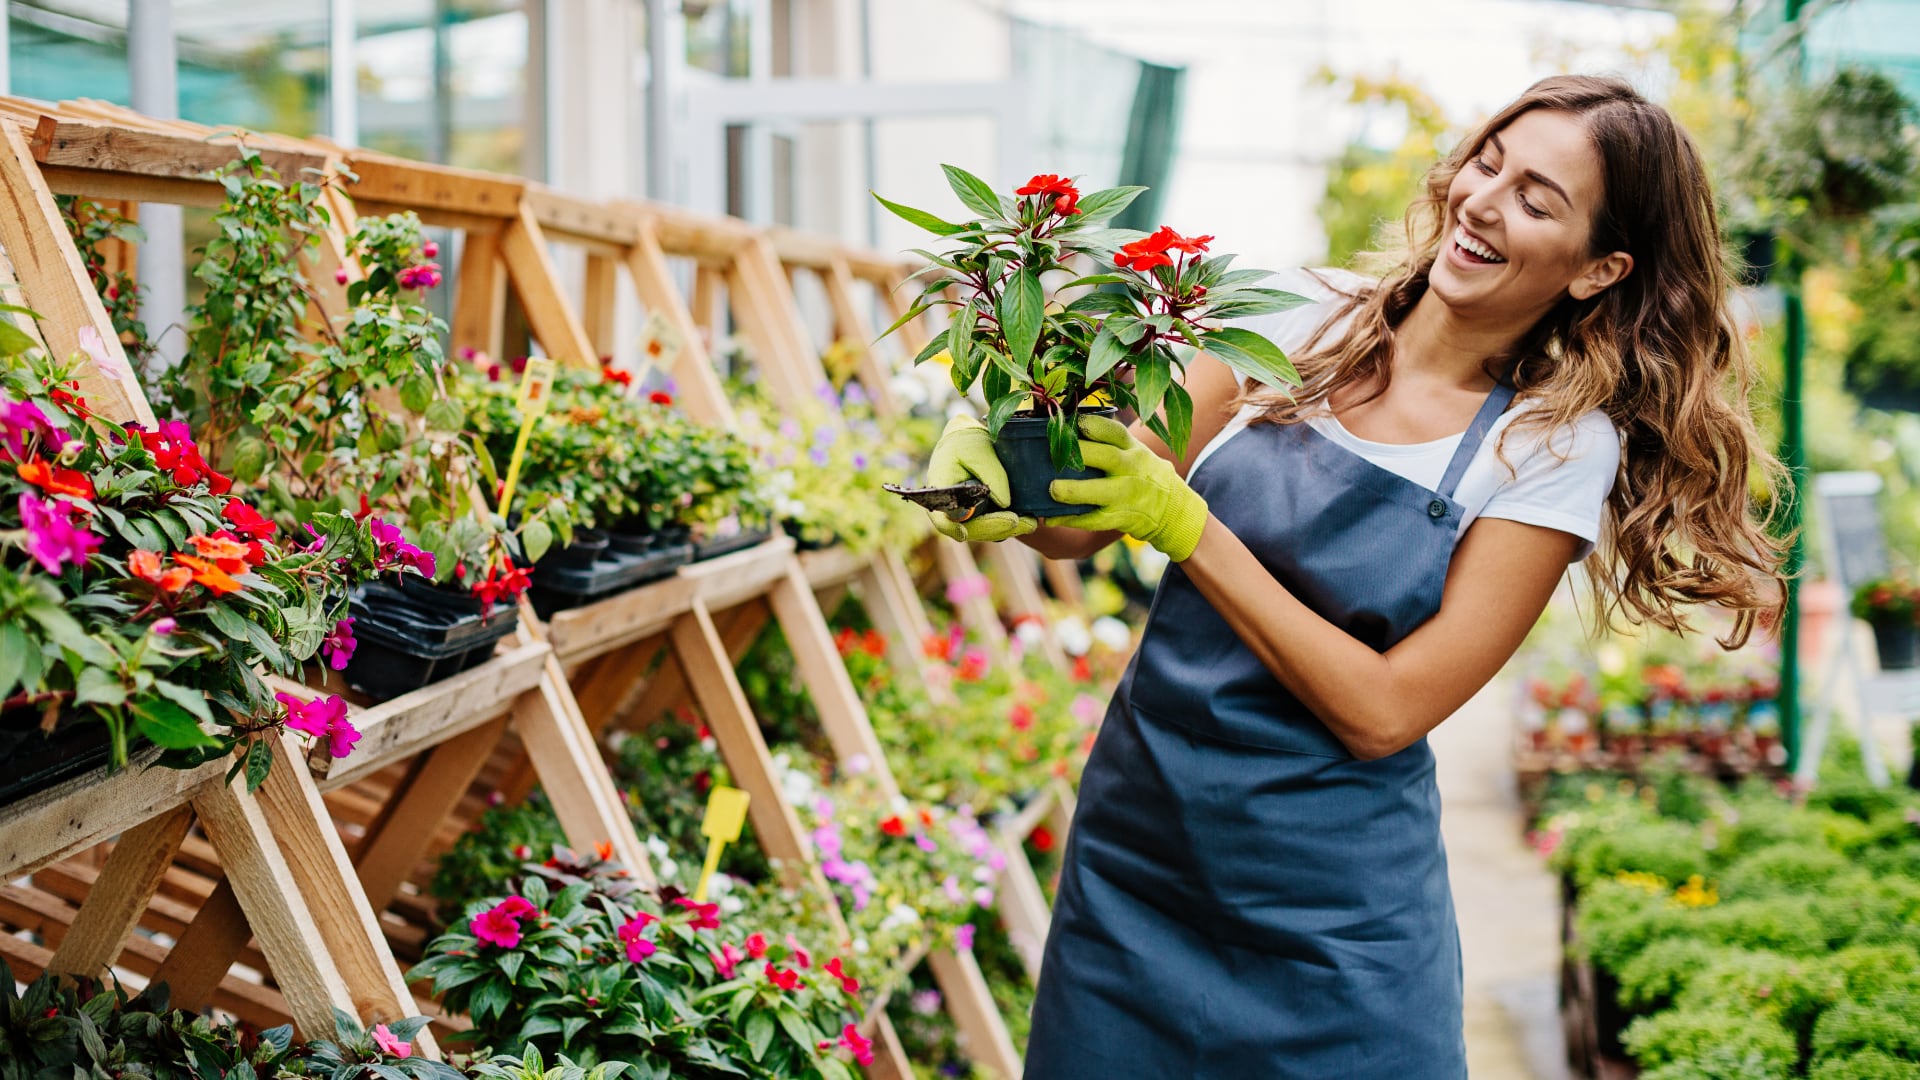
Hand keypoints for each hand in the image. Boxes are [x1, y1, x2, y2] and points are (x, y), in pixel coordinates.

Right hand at [925, 415, 1036, 542]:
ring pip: (986, 531)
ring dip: (1007, 530)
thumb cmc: (968, 442)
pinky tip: (1028, 519)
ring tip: (1030, 523)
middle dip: (995, 528)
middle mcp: (951, 509)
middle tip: (1020, 523)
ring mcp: (967, 515)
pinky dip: (1010, 525)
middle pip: (970, 529)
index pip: (941, 518)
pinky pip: (994, 526)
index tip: (964, 533)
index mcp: (941, 492)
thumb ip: (991, 474)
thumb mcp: (978, 450)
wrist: (971, 441)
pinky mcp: (982, 515)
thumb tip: (1005, 504)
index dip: (951, 528)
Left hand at [1047, 414, 1207, 560]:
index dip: (1097, 426)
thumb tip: (1066, 425)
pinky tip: (1050, 518)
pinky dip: (1071, 520)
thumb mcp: (1134, 452)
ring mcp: (1126, 495)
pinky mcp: (1120, 517)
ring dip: (1076, 491)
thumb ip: (1107, 441)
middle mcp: (1132, 469)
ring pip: (1102, 492)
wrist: (1171, 508)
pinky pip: (1094, 520)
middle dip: (1084, 454)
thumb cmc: (1140, 473)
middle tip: (1058, 454)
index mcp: (1132, 449)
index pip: (1117, 433)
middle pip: (1110, 458)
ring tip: (1053, 489)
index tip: (1077, 422)